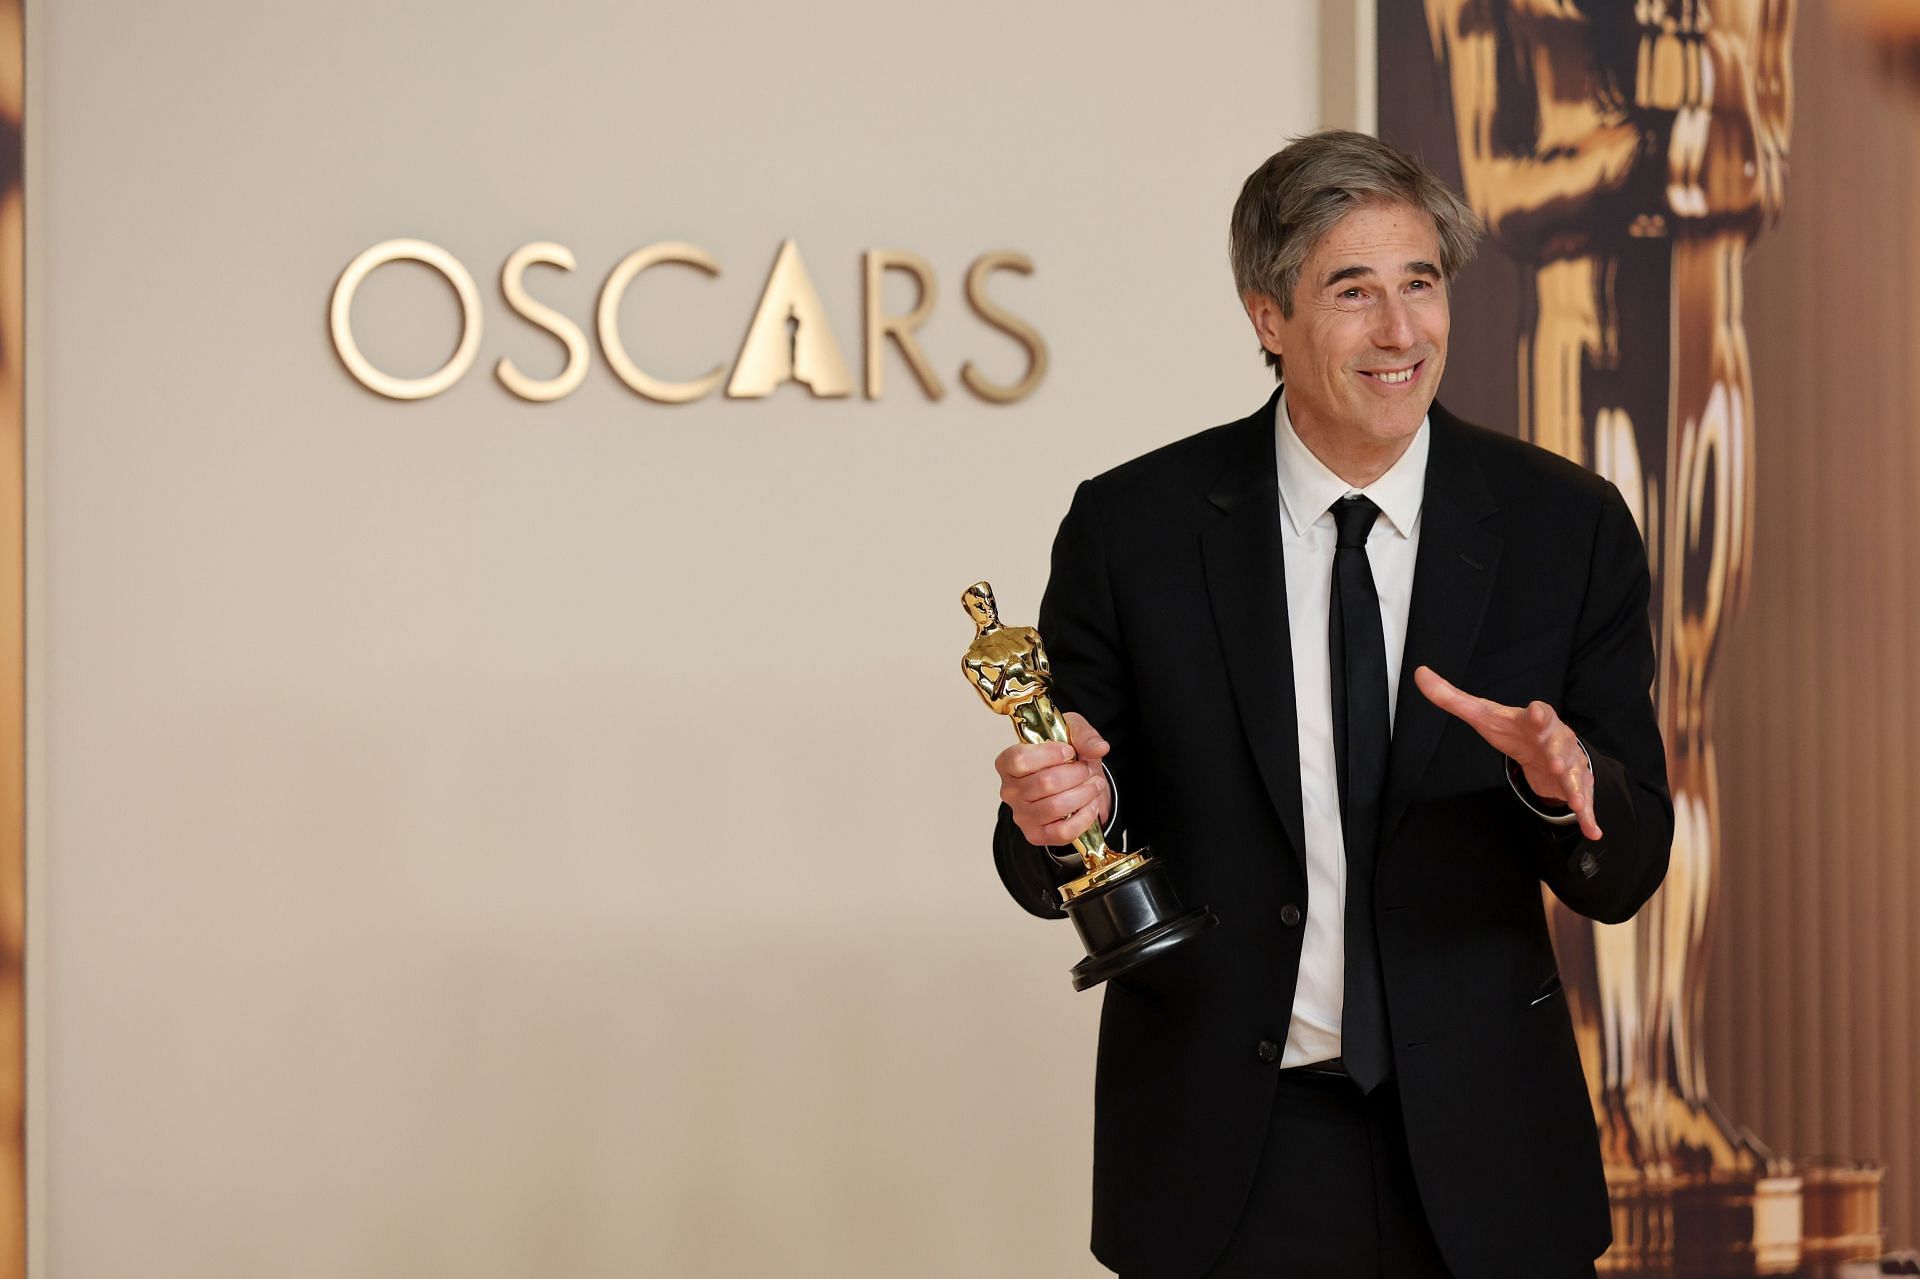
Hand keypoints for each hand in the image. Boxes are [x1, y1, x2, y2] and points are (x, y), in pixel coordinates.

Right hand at [995, 711, 1112, 847]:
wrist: (1070, 784)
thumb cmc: (1064, 758)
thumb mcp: (1071, 734)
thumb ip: (1083, 735)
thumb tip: (1099, 748)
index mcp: (1008, 764)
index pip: (1019, 760)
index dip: (1049, 755)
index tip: (1069, 751)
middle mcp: (1010, 791)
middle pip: (1045, 783)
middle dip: (1076, 774)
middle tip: (1087, 769)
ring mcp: (1022, 816)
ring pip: (1056, 806)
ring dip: (1084, 793)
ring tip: (1094, 785)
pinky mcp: (1036, 835)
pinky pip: (1063, 832)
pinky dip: (1084, 818)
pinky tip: (1091, 805)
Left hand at [1413, 666, 1602, 840]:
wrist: (1546, 747)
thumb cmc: (1514, 729)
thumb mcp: (1482, 715)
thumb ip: (1451, 698)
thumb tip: (1419, 674)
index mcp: (1536, 719)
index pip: (1538, 712)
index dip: (1537, 714)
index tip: (1536, 714)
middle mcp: (1557, 739)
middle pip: (1560, 743)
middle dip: (1559, 752)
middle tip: (1557, 764)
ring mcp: (1570, 763)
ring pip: (1575, 773)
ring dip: (1576, 787)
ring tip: (1576, 803)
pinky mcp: (1576, 785)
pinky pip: (1583, 801)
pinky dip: (1588, 816)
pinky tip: (1593, 830)